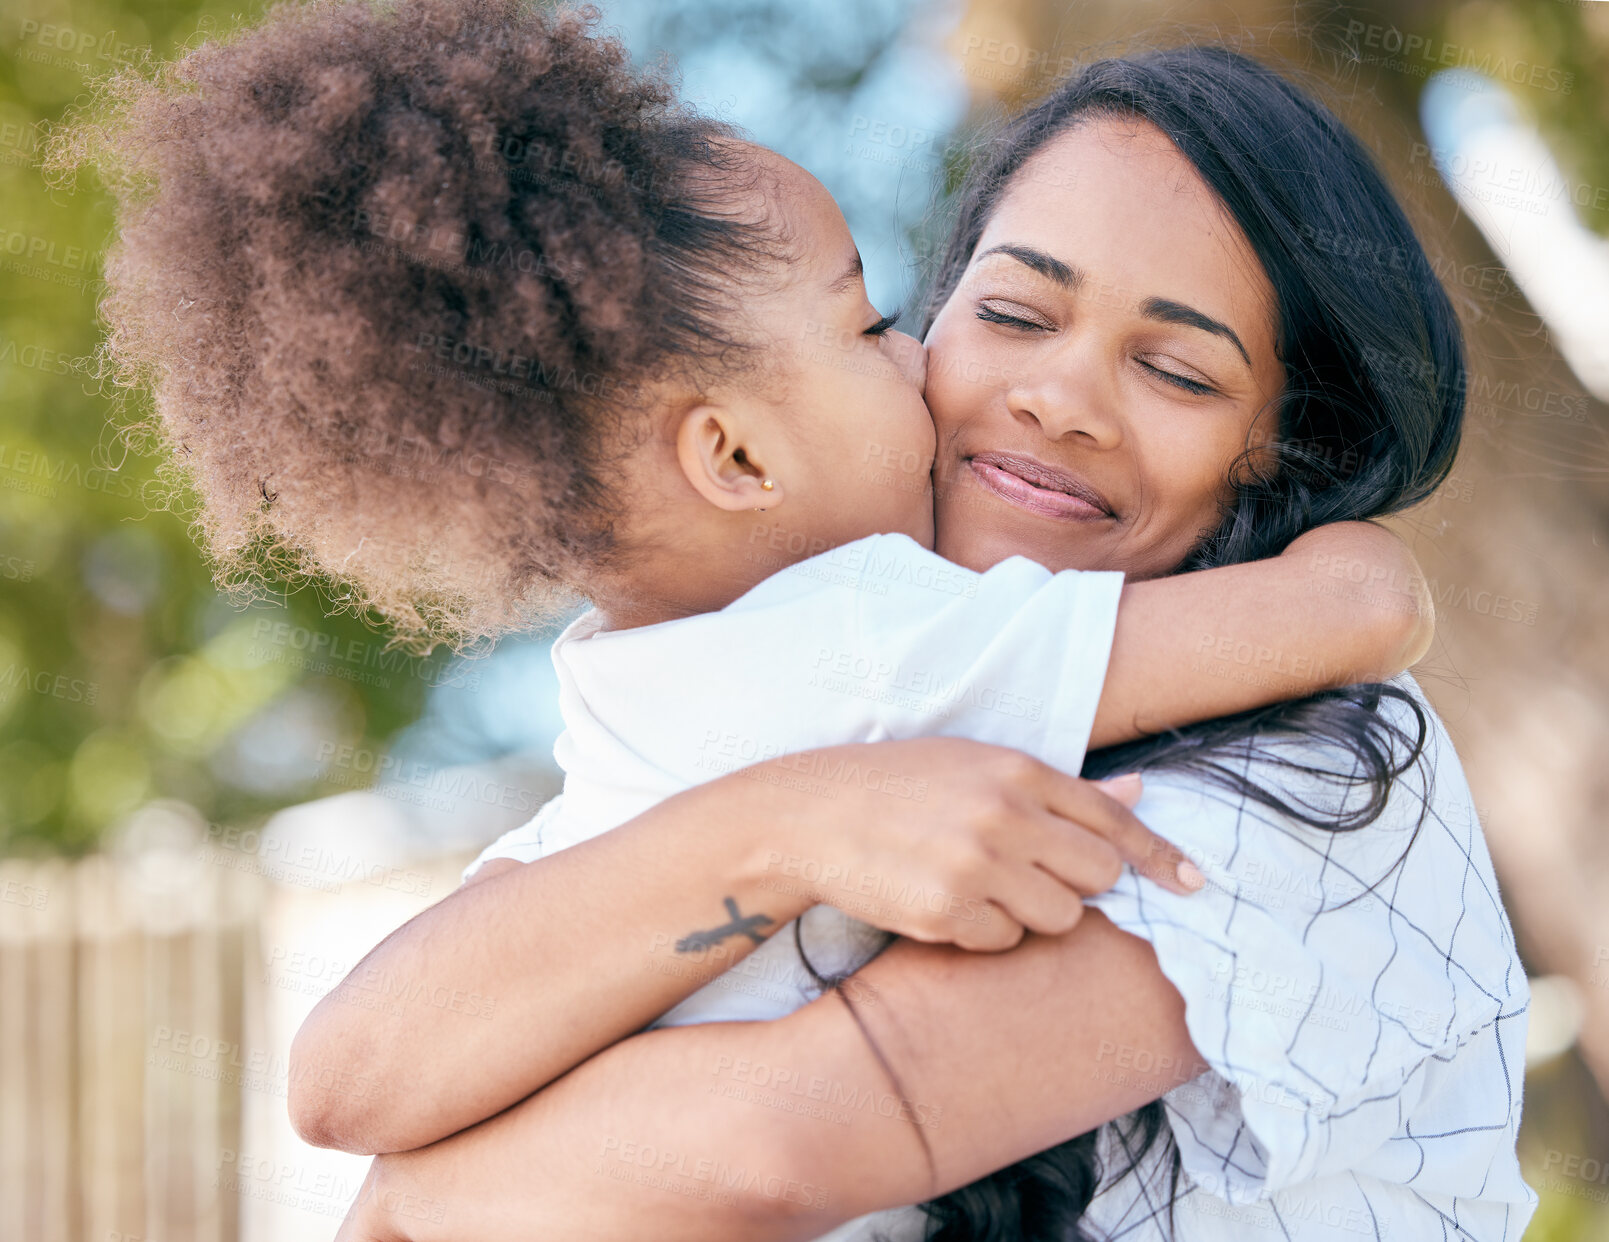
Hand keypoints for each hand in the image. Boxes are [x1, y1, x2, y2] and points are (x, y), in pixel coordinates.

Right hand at [730, 737, 1201, 952]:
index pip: (1111, 819)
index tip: (1195, 884)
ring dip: (1030, 913)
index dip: (1159, 856)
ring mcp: (977, 864)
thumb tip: (1139, 795)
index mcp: (1016, 769)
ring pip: (1058, 918)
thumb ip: (1057, 787)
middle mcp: (1004, 814)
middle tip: (1030, 874)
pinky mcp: (947, 911)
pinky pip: (1004, 942)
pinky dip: (984, 933)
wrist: (811, 815)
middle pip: (1096, 876)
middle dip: (1076, 885)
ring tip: (980, 885)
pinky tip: (946, 902)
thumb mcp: (975, 765)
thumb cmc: (897, 786)